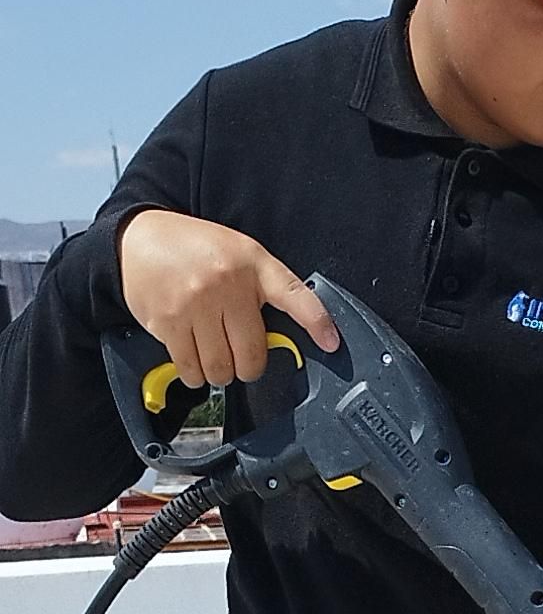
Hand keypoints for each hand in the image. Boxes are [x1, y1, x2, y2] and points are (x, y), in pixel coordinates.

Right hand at [117, 211, 337, 390]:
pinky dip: (195, 374)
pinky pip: (191, 369)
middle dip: (247, 365)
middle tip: (240, 357)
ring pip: (220, 369)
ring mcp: (195, 304)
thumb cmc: (195, 249)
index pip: (293, 294)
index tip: (332, 343)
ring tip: (214, 354)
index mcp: (251, 264)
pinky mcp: (168, 322)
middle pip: (251, 355)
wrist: (139, 239)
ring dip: (220, 372)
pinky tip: (194, 357)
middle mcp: (226, 284)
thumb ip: (263, 289)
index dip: (317, 321)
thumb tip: (287, 337)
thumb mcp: (239, 253)